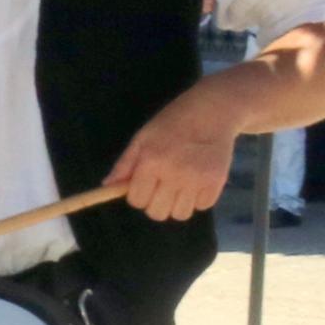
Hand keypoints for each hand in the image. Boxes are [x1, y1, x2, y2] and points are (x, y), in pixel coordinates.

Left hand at [107, 88, 242, 221]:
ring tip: (180, 184)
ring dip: (177, 204)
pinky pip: (202, 206)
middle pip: (157, 213)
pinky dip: (198, 199)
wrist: (213, 110)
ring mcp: (197, 179)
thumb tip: (107, 187)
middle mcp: (174, 174)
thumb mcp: (143, 137)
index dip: (138, 194)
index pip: (137, 200)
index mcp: (151, 161)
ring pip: (180, 214)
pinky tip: (197, 181)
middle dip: (156, 202)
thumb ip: (125, 164)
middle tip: (162, 185)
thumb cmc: (172, 122)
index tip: (145, 183)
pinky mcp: (217, 182)